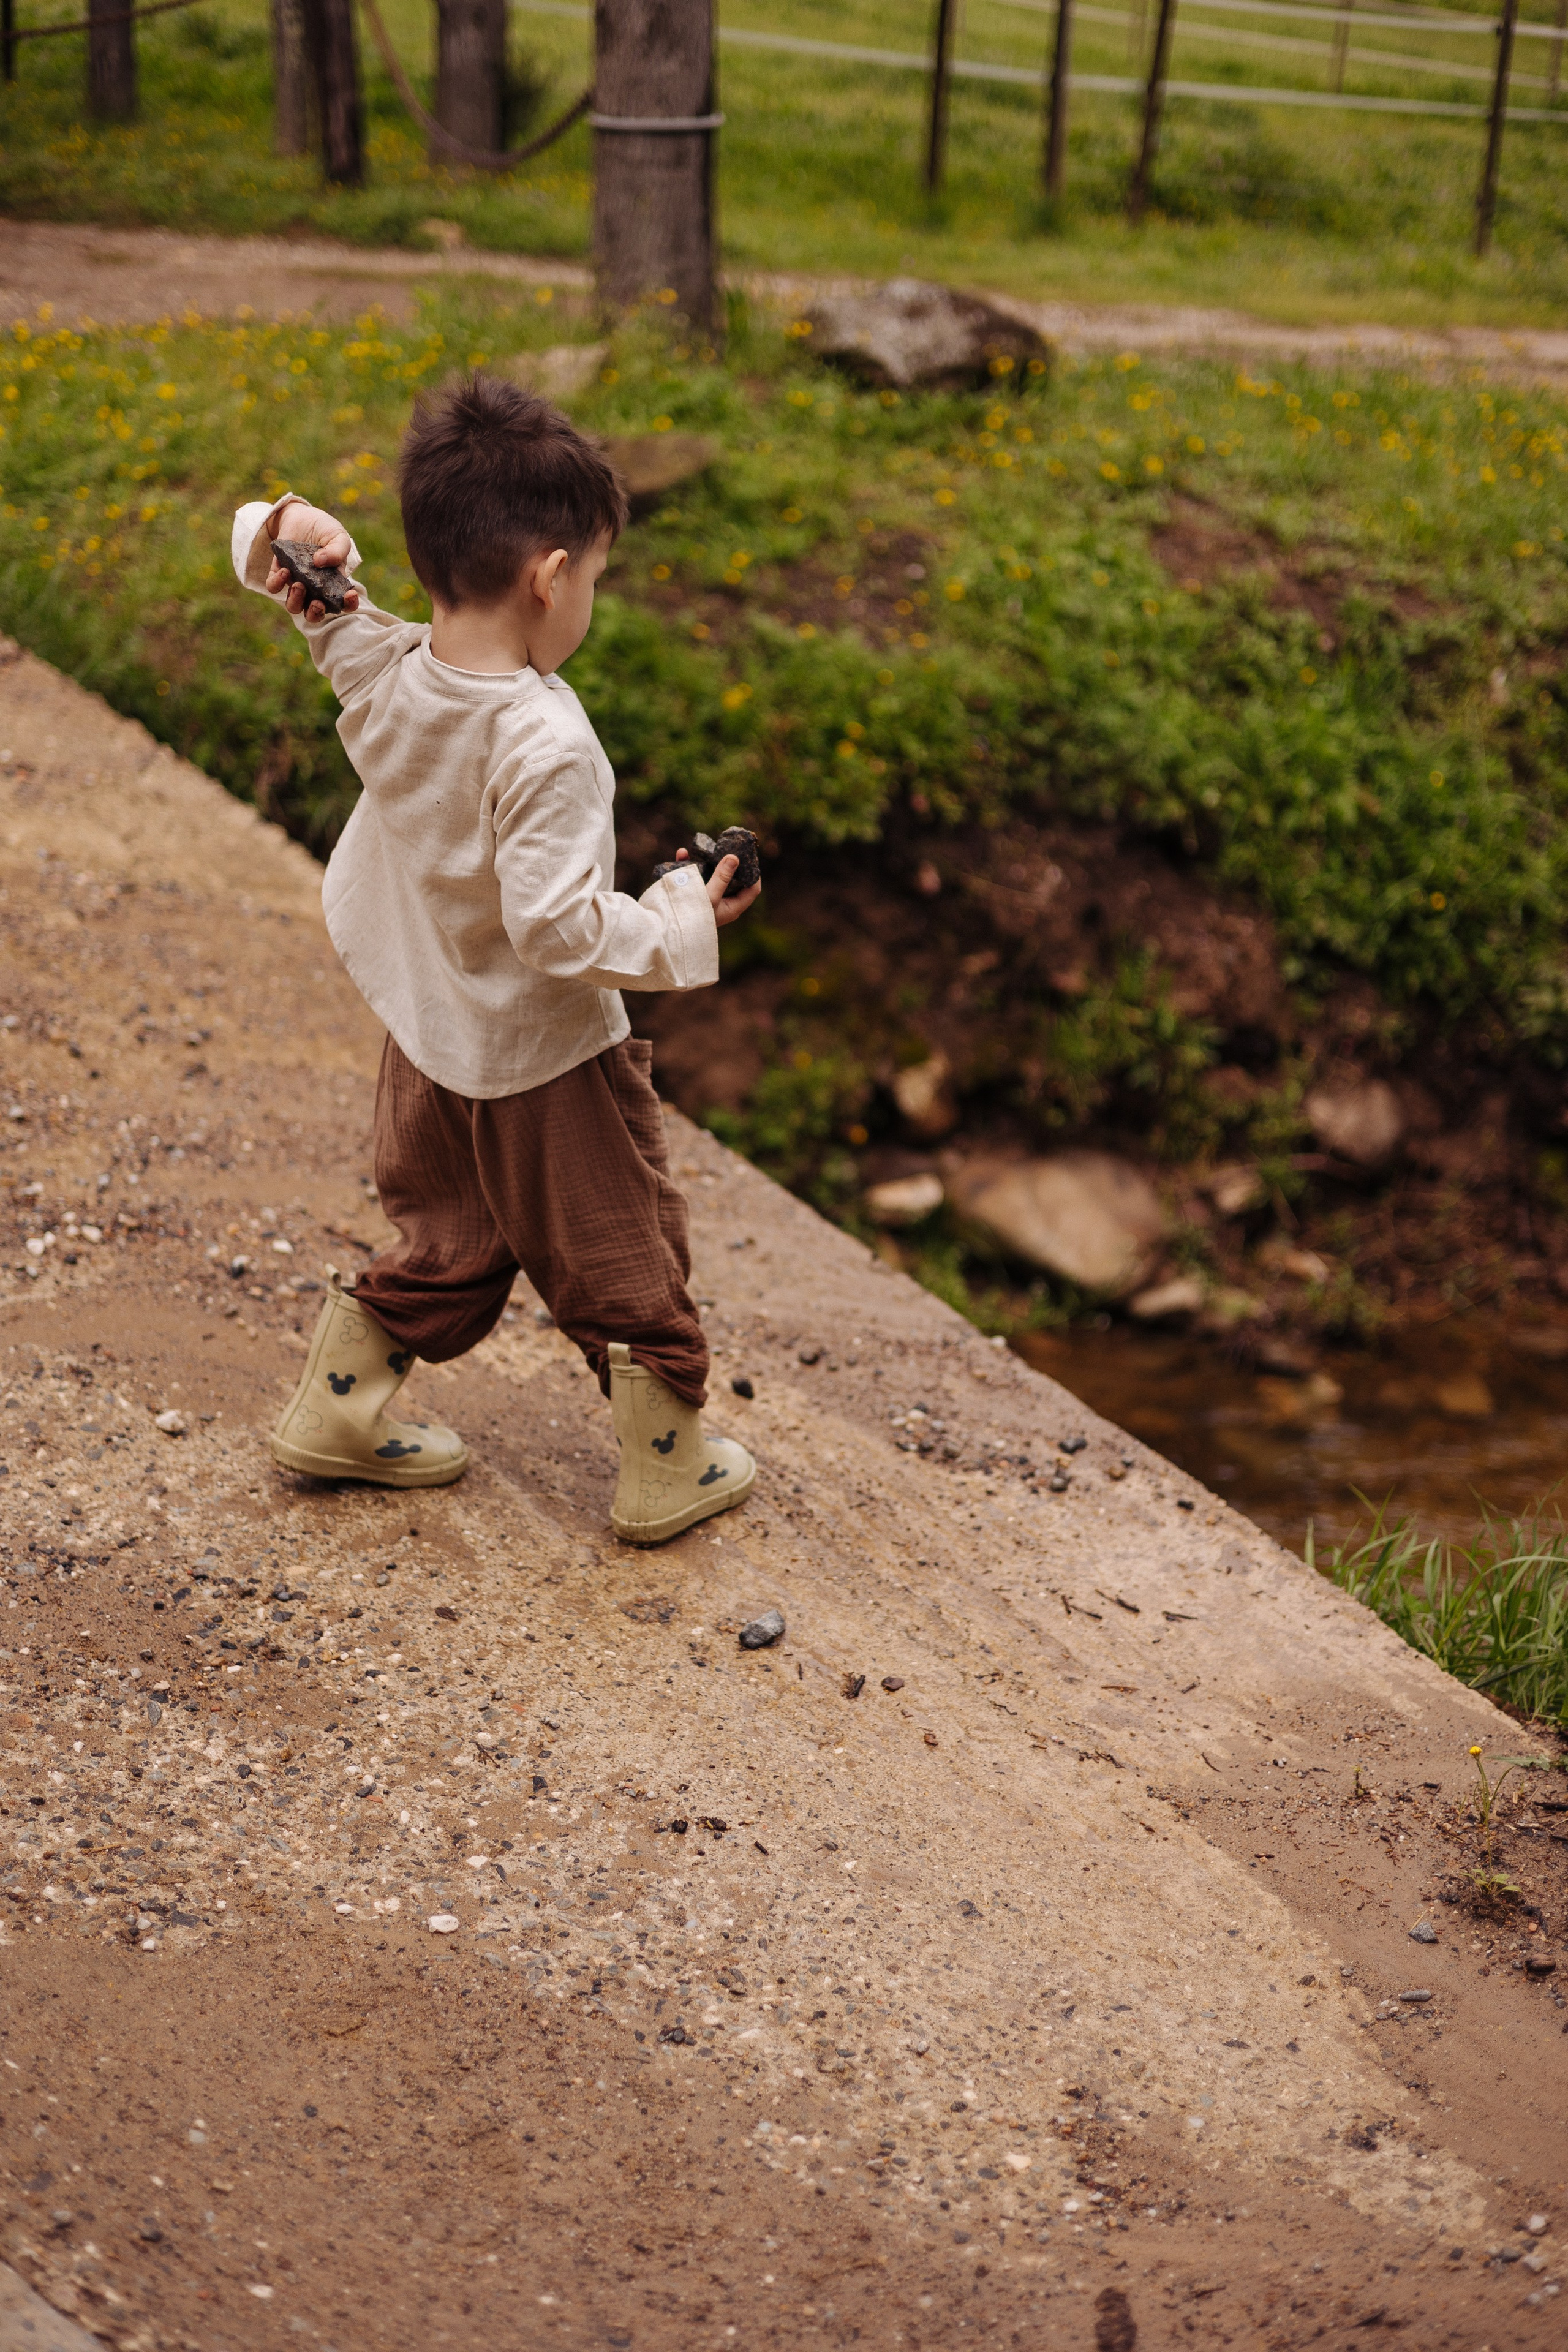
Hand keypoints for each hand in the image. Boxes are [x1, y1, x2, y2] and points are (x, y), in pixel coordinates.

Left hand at [265, 498, 359, 619]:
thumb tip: (320, 561)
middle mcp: (315, 589)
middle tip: (317, 602)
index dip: (348, 605)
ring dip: (296, 601)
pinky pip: (274, 586)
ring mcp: (297, 583)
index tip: (349, 596)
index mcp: (334, 584)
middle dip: (316, 613)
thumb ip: (337, 550)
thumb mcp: (338, 536)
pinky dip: (278, 582)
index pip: (343, 603)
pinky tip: (285, 570)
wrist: (302, 516)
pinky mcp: (279, 573)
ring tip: (299, 584)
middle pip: (315, 614)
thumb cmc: (325, 530)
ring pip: (294, 606)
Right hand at [676, 847, 761, 927]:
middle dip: (731, 863)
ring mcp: (707, 897)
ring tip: (707, 848)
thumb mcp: (710, 896)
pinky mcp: (692, 894)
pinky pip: (693, 877)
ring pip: (712, 875)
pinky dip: (688, 866)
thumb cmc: (692, 917)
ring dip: (708, 861)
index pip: (752, 889)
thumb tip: (734, 858)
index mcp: (732, 907)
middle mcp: (722, 902)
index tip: (749, 856)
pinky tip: (682, 854)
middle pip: (734, 879)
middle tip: (731, 846)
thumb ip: (722, 877)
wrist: (666, 927)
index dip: (754, 873)